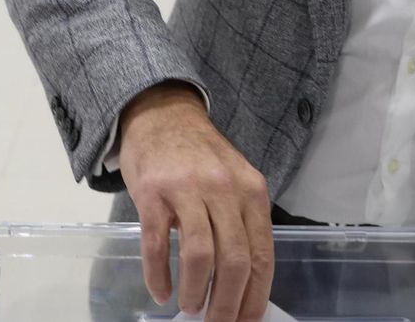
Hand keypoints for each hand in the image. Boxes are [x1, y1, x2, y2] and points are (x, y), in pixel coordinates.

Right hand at [119, 83, 273, 321]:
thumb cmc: (200, 155)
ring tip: (191, 310)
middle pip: (235, 260)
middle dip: (228, 304)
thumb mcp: (234, 180)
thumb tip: (243, 283)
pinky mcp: (153, 193)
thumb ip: (241, 221)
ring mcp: (188, 190)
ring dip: (196, 292)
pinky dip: (159, 275)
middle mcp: (225, 189)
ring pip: (201, 255)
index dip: (256, 296)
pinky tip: (160, 291)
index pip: (262, 255)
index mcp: (252, 192)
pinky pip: (157, 244)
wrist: (161, 113)